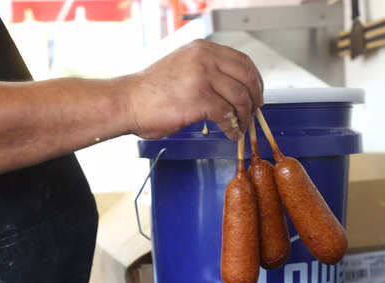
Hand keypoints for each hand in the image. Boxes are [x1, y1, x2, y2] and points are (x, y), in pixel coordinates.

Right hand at [124, 39, 263, 140]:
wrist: (128, 102)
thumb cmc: (150, 92)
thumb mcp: (183, 68)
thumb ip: (206, 72)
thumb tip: (230, 89)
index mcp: (202, 49)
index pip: (242, 61)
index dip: (254, 80)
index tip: (256, 94)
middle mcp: (205, 58)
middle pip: (246, 77)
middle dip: (254, 99)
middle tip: (254, 113)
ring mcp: (202, 77)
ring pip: (240, 97)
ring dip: (244, 116)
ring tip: (240, 126)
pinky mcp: (199, 99)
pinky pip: (227, 114)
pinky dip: (232, 126)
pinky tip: (230, 132)